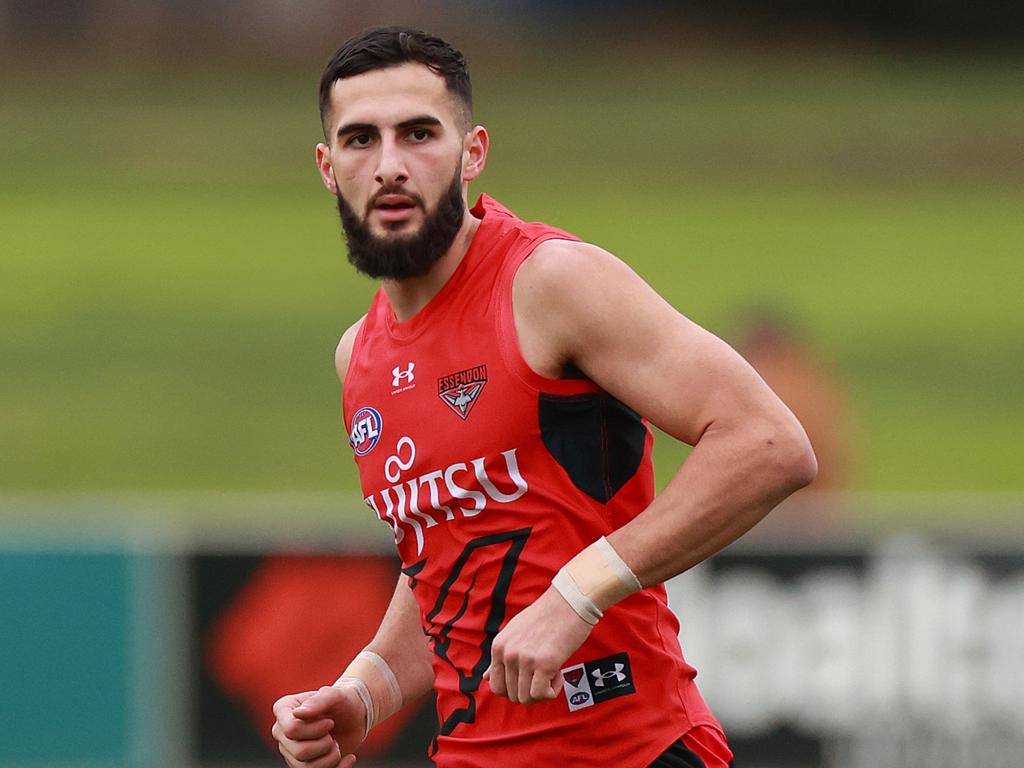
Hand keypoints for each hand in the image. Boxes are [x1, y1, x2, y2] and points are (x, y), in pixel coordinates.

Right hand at [271, 686, 365, 767]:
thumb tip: (297, 713)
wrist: (354, 717)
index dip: (315, 730)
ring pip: (306, 767)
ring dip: (330, 757)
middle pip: (299, 752)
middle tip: (333, 735)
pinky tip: (347, 758)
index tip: (330, 722)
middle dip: (325, 745)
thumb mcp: (335, 695)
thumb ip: (318, 701)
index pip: (291, 730)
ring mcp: (290, 750)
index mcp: (283, 709)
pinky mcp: (302, 764)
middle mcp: (282, 731)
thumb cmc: (342, 702)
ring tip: (336, 745)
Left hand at [486, 585, 593, 703]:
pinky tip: (559, 674)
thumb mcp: (515, 632)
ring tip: (552, 671)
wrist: (570, 600)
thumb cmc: (547, 615)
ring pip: (526, 698)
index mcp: (499, 646)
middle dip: (530, 692)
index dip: (515, 690)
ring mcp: (524, 659)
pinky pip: (541, 694)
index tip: (530, 680)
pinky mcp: (544, 663)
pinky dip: (552, 691)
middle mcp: (508, 653)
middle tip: (544, 675)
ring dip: (542, 692)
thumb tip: (486, 677)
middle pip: (512, 695)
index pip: (496, 686)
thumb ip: (502, 655)